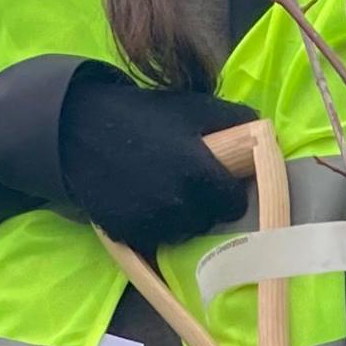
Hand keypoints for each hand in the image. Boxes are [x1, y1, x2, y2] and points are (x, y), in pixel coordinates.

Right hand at [55, 72, 263, 252]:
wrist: (79, 128)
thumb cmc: (142, 114)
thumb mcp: (192, 107)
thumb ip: (235, 120)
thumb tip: (266, 134)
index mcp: (199, 174)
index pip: (234, 203)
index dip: (229, 192)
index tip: (218, 181)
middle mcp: (177, 205)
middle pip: (209, 220)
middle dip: (205, 205)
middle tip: (188, 182)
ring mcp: (151, 223)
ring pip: (183, 233)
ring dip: (181, 218)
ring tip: (164, 190)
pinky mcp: (127, 234)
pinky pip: (155, 239)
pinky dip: (154, 225)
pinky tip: (143, 200)